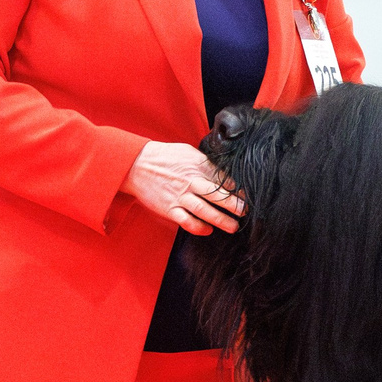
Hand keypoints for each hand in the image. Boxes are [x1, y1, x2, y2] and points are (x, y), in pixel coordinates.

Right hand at [124, 141, 243, 235]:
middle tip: (245, 211)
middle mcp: (190, 182)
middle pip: (216, 195)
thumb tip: (223, 174)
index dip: (236, 189)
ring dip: (220, 220)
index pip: (221, 179)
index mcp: (196, 167)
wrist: (137, 164)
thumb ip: (205, 163)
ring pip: (204, 211)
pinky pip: (186, 221)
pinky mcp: (169, 209)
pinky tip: (208, 230)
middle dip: (234, 205)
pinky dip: (198, 227)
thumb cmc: (164, 157)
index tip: (245, 196)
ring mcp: (179, 197)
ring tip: (233, 226)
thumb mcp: (188, 152)